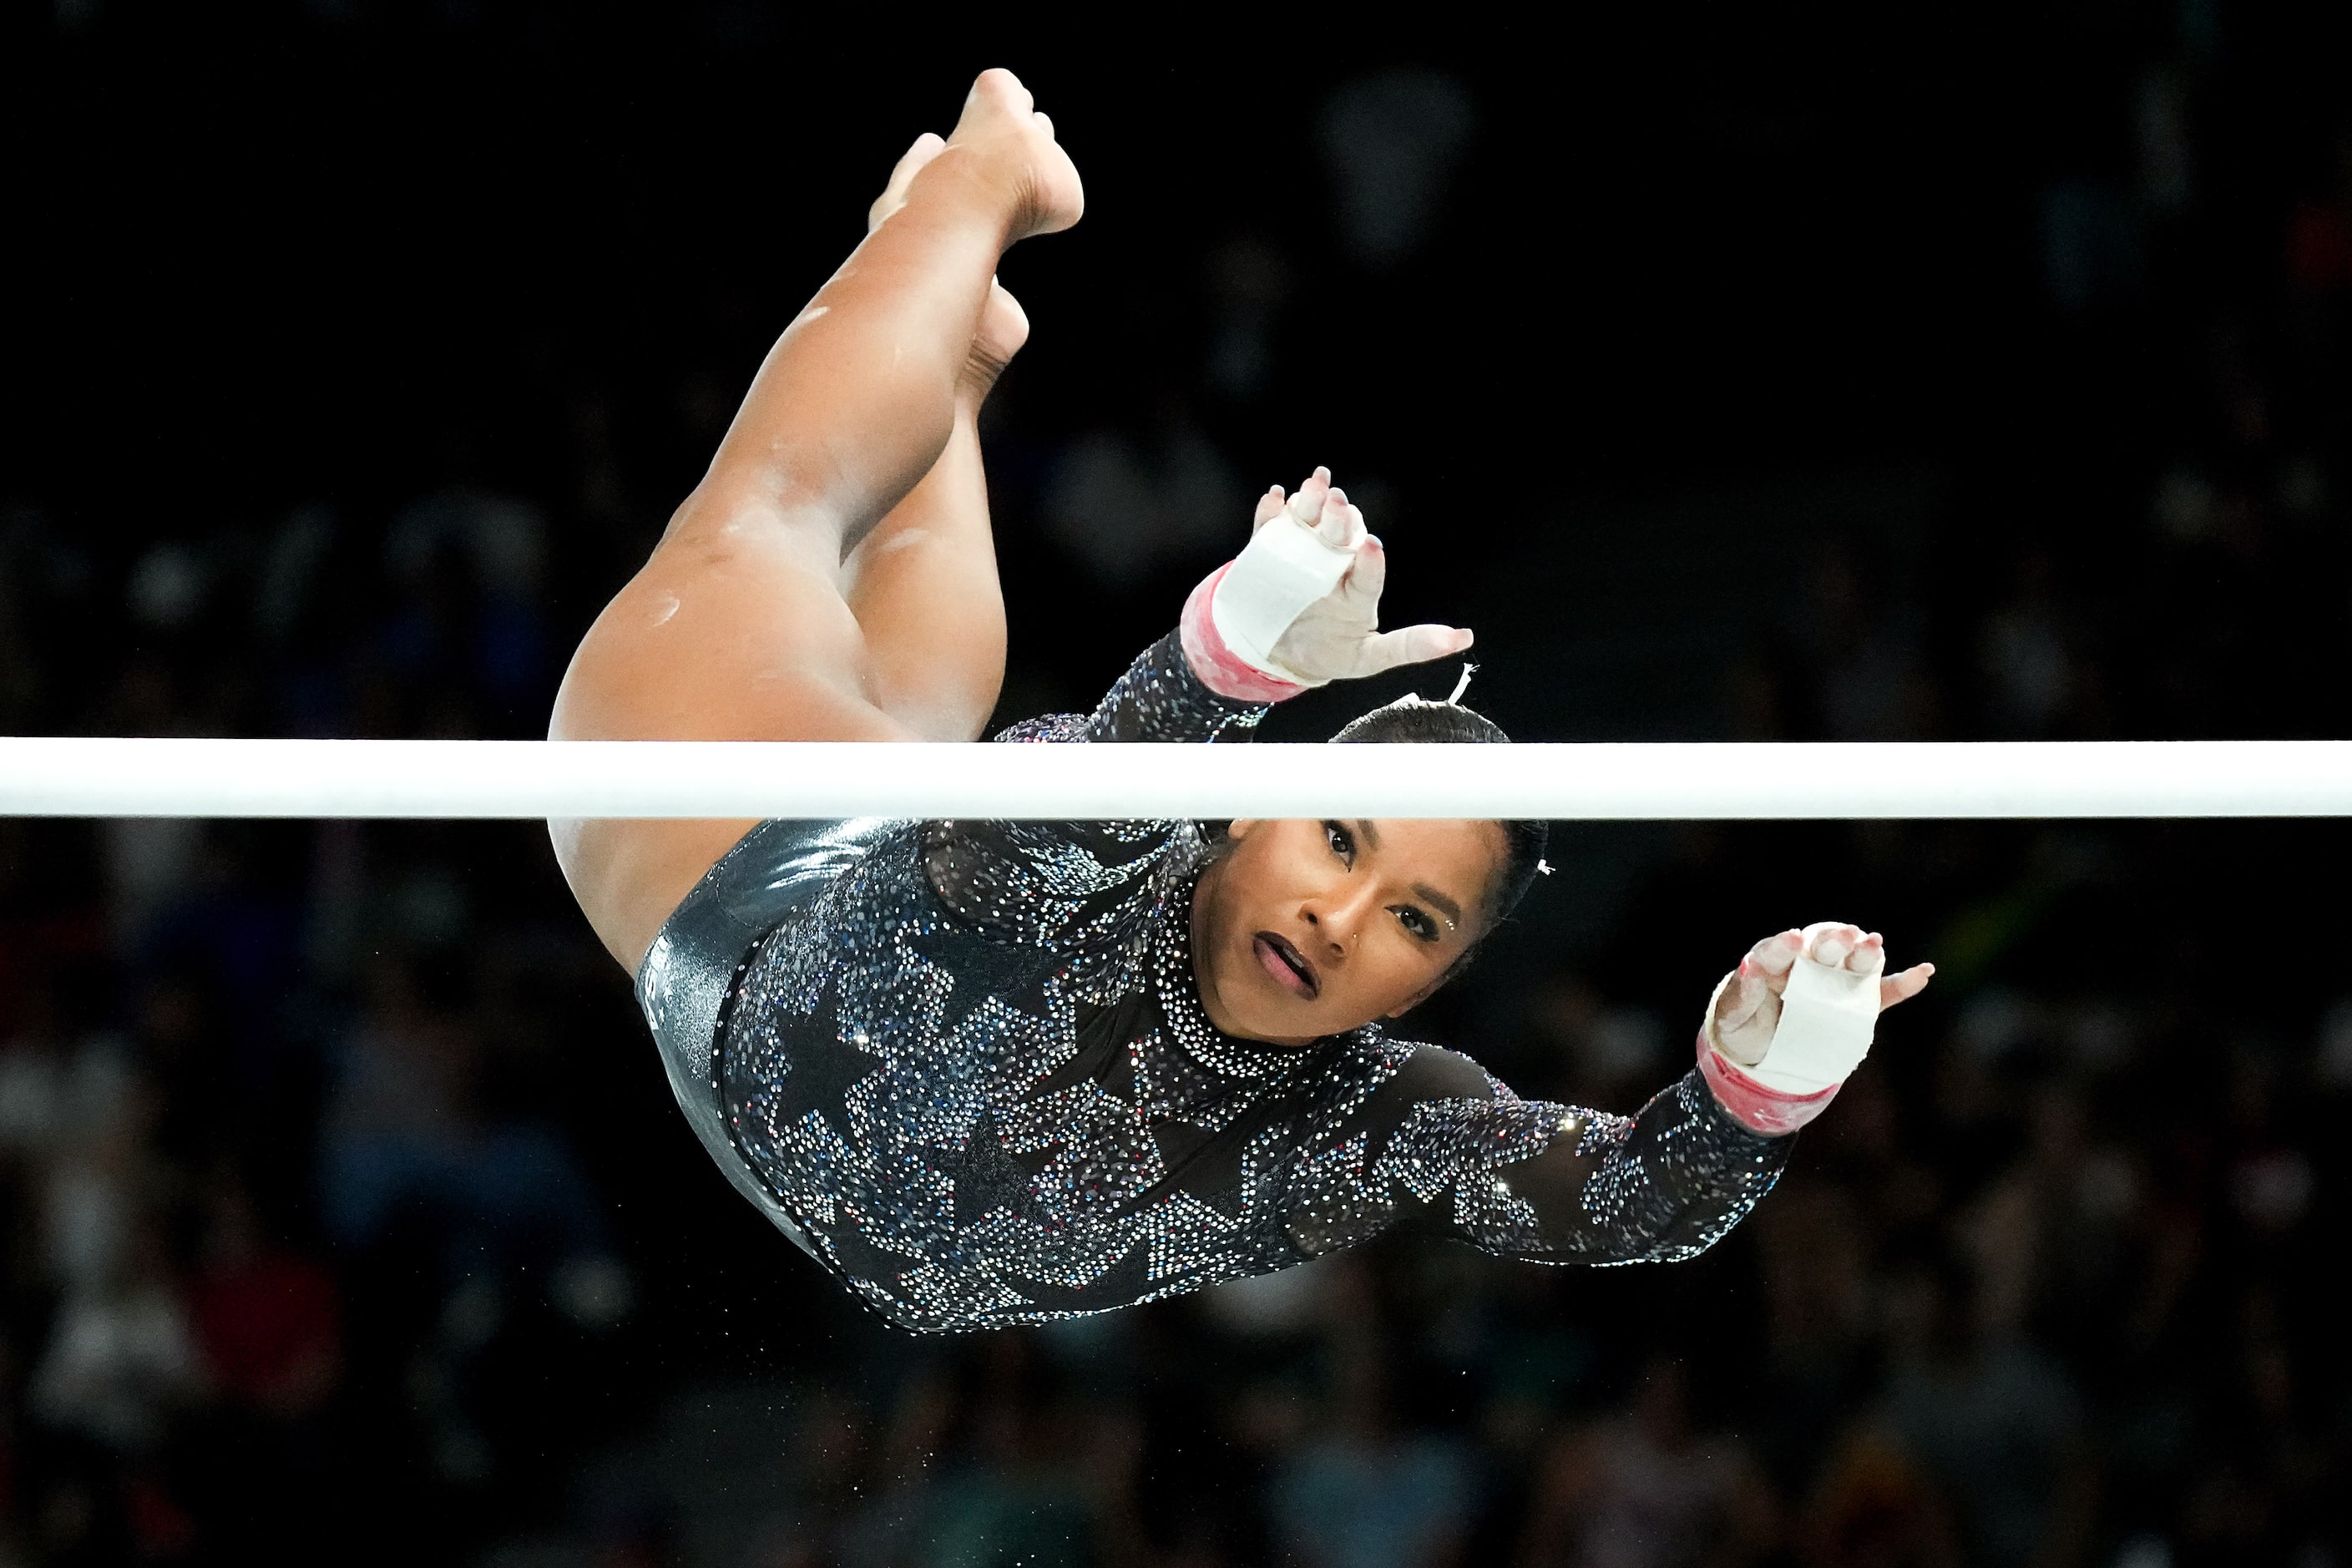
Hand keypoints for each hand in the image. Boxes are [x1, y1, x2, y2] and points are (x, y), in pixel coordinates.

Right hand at [1245, 469, 1472, 684]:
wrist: (1280, 655)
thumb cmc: (1330, 653)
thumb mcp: (1369, 658)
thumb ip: (1410, 646)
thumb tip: (1466, 638)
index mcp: (1359, 588)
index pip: (1368, 572)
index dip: (1370, 560)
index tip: (1371, 546)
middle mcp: (1334, 565)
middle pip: (1339, 537)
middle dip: (1340, 519)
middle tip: (1339, 501)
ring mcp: (1302, 557)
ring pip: (1309, 524)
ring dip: (1310, 503)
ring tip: (1313, 487)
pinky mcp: (1270, 556)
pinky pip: (1270, 531)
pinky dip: (1270, 514)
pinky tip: (1276, 498)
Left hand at [1709, 924, 1933, 1067]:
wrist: (1762, 1051)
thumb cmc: (1742, 1025)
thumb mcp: (1731, 1014)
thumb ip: (1741, 994)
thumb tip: (1750, 968)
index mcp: (1773, 962)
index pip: (1778, 950)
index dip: (1785, 945)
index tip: (1792, 939)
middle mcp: (1807, 964)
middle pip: (1823, 947)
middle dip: (1834, 940)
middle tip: (1846, 935)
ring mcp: (1834, 983)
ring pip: (1854, 964)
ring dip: (1866, 953)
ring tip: (1875, 944)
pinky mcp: (1855, 1005)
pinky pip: (1882, 993)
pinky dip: (1903, 984)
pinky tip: (1923, 972)